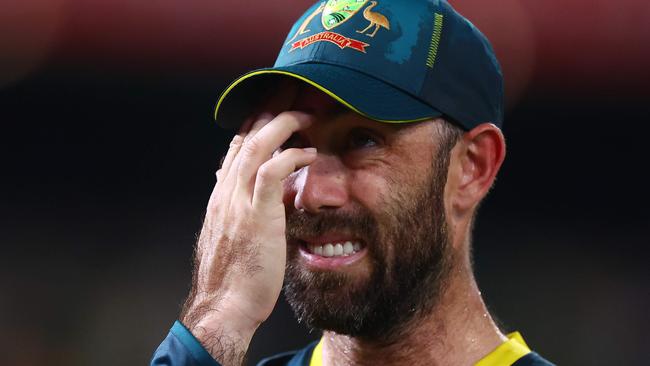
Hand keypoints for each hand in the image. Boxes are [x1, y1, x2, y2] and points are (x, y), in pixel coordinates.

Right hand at [180, 111, 315, 364]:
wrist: (223, 307)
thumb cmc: (233, 278)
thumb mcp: (232, 237)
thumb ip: (238, 212)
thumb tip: (247, 198)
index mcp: (222, 196)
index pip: (236, 147)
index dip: (256, 124)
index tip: (276, 110)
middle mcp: (226, 192)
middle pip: (244, 137)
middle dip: (269, 111)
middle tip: (293, 95)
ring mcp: (237, 202)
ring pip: (255, 146)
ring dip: (282, 124)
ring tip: (306, 114)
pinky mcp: (255, 216)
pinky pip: (272, 173)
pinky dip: (290, 156)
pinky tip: (308, 152)